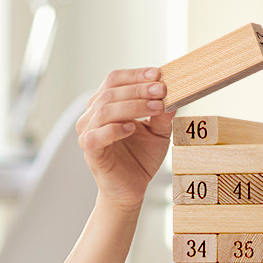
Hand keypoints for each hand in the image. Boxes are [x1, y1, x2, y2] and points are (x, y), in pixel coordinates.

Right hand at [76, 68, 174, 209]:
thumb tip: (173, 97)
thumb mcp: (158, 134)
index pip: (116, 80)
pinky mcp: (90, 150)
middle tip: (161, 90)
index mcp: (107, 104)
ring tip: (155, 108)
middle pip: (111, 92)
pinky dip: (114, 129)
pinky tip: (131, 128)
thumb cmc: (141, 158)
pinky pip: (97, 135)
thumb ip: (162, 116)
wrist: (132, 188)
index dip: (136, 75)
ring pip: (105, 110)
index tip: (158, 74)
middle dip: (138, 90)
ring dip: (132, 106)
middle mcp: (93, 114)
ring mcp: (89, 131)